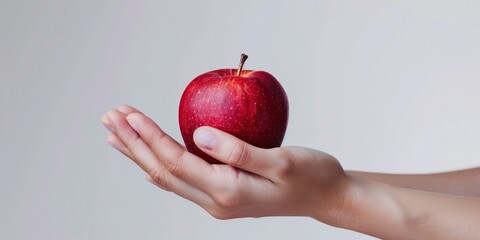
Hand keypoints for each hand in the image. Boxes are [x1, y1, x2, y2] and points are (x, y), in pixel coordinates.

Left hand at [101, 105, 349, 221]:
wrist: (327, 197)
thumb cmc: (311, 175)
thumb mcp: (281, 161)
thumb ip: (239, 150)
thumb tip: (199, 135)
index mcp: (228, 191)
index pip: (177, 161)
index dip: (150, 137)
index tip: (130, 114)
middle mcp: (216, 201)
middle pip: (162, 171)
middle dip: (134, 144)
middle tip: (110, 118)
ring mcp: (217, 201)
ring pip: (168, 177)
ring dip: (140, 154)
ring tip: (117, 134)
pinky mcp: (223, 194)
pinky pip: (182, 180)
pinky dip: (159, 164)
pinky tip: (146, 160)